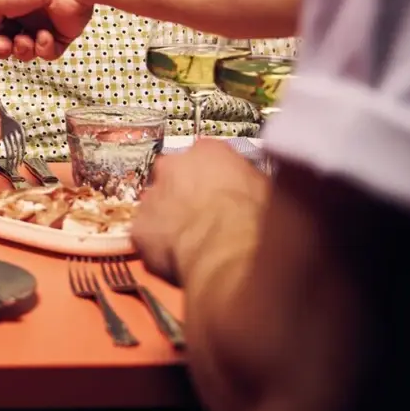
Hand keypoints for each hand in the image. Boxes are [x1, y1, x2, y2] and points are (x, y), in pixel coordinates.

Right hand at [0, 0, 92, 62]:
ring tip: (25, 39)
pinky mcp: (59, 34)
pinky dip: (43, 47)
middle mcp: (20, 11)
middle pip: (3, 42)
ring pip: (23, 51)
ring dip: (21, 49)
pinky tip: (44, 35)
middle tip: (2, 44)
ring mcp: (40, 23)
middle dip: (0, 48)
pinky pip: (45, 52)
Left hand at [132, 141, 268, 285]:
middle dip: (185, 194)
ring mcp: (152, 196)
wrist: (229, 251)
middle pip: (174, 176)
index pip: (205, 156)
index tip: (222, 191)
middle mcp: (173, 166)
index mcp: (208, 151)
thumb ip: (253, 181)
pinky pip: (147, 236)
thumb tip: (260, 189)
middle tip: (205, 218)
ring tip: (194, 242)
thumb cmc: (255, 222)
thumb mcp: (269, 190)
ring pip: (157, 206)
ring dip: (171, 220)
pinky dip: (159, 246)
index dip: (214, 178)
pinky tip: (178, 259)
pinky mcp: (140, 228)